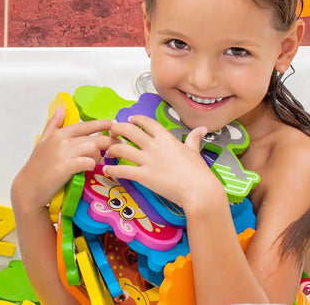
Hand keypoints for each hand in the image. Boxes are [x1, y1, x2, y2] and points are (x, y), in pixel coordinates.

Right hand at [11, 106, 119, 209]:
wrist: (28, 188)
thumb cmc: (38, 166)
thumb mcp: (44, 141)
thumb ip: (54, 124)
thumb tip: (60, 108)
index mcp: (60, 134)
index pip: (86, 125)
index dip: (102, 124)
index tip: (114, 124)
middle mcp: (63, 141)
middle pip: (94, 138)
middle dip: (109, 141)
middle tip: (118, 145)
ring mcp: (65, 154)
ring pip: (93, 149)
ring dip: (98, 156)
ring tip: (95, 162)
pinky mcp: (67, 167)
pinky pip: (88, 162)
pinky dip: (92, 165)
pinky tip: (89, 168)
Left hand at [103, 115, 224, 210]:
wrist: (198, 189)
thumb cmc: (197, 171)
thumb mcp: (194, 150)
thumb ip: (193, 138)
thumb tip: (202, 128)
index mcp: (166, 138)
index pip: (147, 122)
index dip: (136, 119)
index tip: (130, 120)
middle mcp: (154, 145)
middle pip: (129, 130)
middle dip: (117, 129)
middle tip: (112, 133)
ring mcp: (147, 160)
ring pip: (121, 148)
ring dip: (111, 149)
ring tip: (108, 152)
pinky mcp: (143, 176)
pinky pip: (122, 170)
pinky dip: (112, 169)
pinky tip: (107, 169)